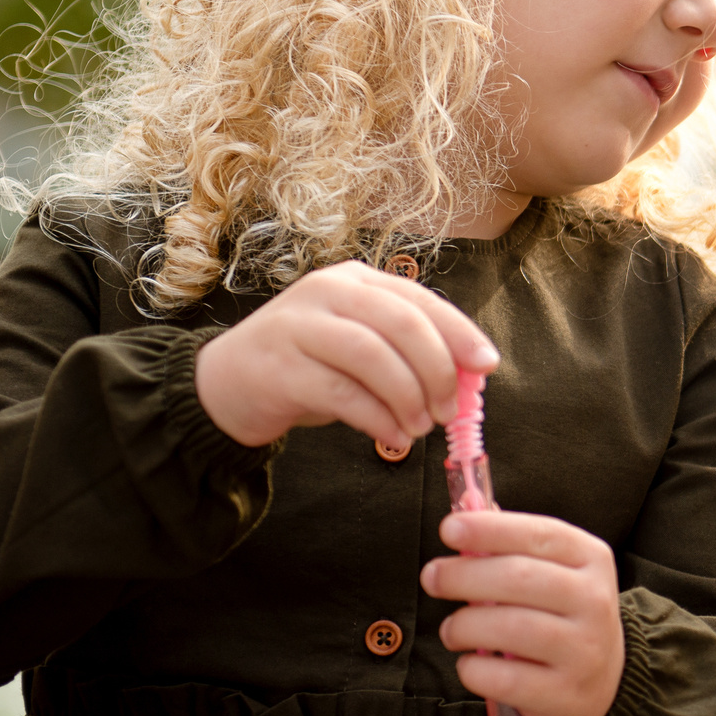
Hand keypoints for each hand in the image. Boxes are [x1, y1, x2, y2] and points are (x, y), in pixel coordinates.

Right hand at [195, 261, 497, 448]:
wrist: (228, 385)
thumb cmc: (312, 366)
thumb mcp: (362, 346)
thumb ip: (408, 351)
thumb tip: (470, 377)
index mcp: (356, 280)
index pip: (420, 298)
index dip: (460, 332)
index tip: (487, 366)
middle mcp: (325, 292)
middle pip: (401, 322)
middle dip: (438, 369)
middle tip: (450, 410)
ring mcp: (297, 326)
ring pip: (372, 355)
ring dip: (409, 397)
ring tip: (421, 427)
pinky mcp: (278, 368)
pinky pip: (342, 393)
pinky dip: (378, 418)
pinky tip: (394, 436)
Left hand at [421, 510, 626, 715]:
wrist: (605, 680)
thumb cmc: (562, 616)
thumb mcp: (554, 572)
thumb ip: (511, 546)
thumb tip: (464, 513)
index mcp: (592, 560)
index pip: (539, 534)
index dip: (490, 529)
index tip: (448, 529)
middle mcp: (595, 602)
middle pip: (519, 578)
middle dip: (463, 575)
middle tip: (432, 578)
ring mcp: (584, 650)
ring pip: (508, 627)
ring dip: (463, 625)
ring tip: (451, 630)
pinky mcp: (565, 693)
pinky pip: (503, 677)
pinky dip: (473, 669)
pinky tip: (471, 663)